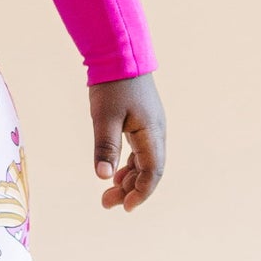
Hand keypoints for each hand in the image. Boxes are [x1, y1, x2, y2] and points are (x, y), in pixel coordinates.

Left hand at [89, 73, 165, 211]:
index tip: (125, 207)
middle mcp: (156, 132)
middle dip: (131, 190)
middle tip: (108, 203)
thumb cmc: (112, 84)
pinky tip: (115, 172)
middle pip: (149, 171)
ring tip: (109, 192)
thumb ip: (105, 147)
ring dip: (129, 179)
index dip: (141, 193)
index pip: (152, 172)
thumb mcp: (104, 117)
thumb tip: (103, 177)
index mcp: (151, 133)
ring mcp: (151, 127)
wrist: (121, 53)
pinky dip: (129, 165)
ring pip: (144, 161)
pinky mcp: (142, 121)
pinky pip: (140, 151)